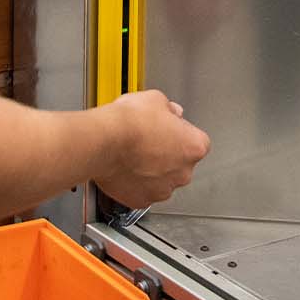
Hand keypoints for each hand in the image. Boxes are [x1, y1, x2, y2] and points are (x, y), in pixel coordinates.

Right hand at [92, 89, 210, 210]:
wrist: (104, 141)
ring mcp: (163, 189)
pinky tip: (124, 168)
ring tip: (132, 154)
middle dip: (166, 154)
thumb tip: (170, 112)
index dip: (179, 133)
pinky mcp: (141, 200)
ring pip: (161, 180)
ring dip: (151, 170)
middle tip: (146, 141)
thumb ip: (169, 109)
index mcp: (193, 146)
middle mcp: (183, 173)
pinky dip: (134, 182)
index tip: (167, 129)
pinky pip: (142, 191)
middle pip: (180, 164)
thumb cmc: (129, 122)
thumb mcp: (155, 99)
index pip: (196, 141)